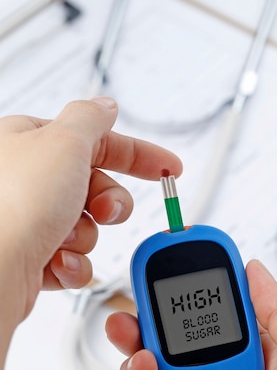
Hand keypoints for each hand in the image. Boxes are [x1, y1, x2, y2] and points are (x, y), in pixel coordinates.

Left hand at [0, 97, 181, 327]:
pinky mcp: (29, 255)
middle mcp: (26, 179)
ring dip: (84, 236)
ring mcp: (28, 219)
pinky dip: (71, 263)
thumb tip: (105, 106)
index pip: (96, 140)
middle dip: (108, 203)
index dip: (138, 155)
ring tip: (63, 239)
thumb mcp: (64, 142)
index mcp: (29, 142)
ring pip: (86, 226)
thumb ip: (91, 121)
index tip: (169, 168)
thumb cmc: (12, 205)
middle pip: (95, 186)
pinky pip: (71, 257)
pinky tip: (57, 262)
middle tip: (103, 209)